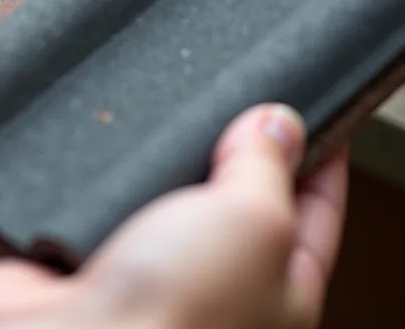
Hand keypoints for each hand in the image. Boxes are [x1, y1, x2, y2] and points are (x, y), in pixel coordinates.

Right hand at [0, 104, 347, 328]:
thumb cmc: (171, 321)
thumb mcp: (253, 223)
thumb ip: (268, 168)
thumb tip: (279, 124)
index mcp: (275, 286)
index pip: (313, 207)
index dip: (315, 150)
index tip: (302, 96)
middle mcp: (213, 277)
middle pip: (233, 187)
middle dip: (225, 141)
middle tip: (219, 97)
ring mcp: (149, 261)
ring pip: (163, 183)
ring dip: (153, 156)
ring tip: (149, 132)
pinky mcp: (89, 244)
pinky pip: (102, 187)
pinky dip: (98, 167)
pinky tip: (98, 150)